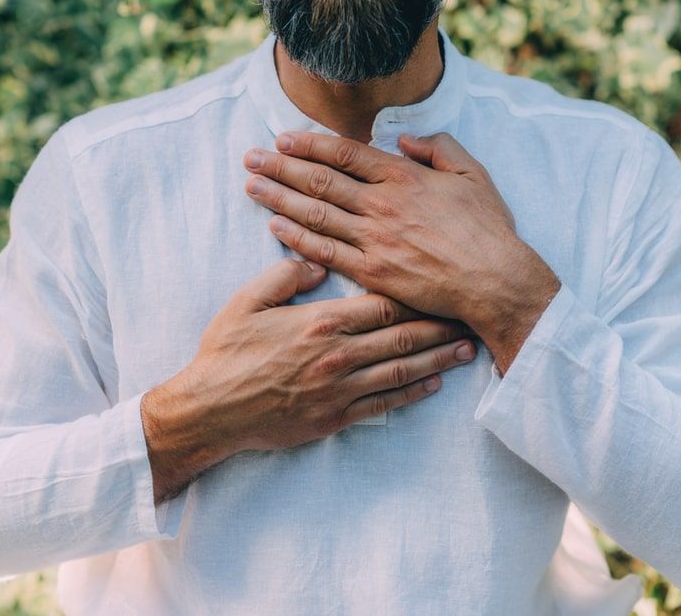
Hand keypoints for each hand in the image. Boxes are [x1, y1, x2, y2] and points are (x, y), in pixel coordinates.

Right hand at [141, 258, 476, 501]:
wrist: (209, 411)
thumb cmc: (225, 352)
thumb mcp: (246, 302)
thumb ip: (283, 275)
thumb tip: (318, 262)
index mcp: (320, 322)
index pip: (382, 304)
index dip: (416, 295)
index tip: (440, 285)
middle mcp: (338, 355)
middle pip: (402, 337)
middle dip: (440, 326)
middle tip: (471, 316)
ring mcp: (339, 390)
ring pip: (400, 371)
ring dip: (438, 360)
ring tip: (467, 350)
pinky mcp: (334, 417)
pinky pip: (383, 404)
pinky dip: (412, 394)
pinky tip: (434, 384)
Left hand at [241, 131, 559, 370]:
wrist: (495, 281)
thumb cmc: (487, 229)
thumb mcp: (472, 174)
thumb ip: (438, 148)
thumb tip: (403, 140)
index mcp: (404, 177)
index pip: (345, 153)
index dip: (309, 144)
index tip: (283, 138)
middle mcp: (382, 205)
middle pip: (320, 180)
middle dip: (281, 166)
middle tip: (250, 157)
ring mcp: (374, 240)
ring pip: (316, 213)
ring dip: (279, 197)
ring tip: (252, 185)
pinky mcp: (372, 273)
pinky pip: (325, 252)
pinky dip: (297, 238)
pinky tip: (276, 226)